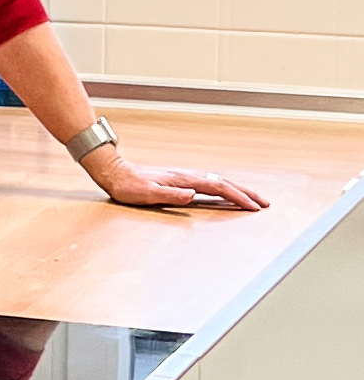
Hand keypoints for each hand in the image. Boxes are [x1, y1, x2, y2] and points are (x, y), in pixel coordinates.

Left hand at [85, 152, 267, 212]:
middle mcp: (188, 177)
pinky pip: (209, 185)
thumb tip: (193, 195)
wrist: (114, 172)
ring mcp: (185, 178)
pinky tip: (226, 194)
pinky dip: (224, 189)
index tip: (254, 207)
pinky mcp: (180, 181)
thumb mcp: (145, 194)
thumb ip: (169, 195)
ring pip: (218, 182)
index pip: (218, 188)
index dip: (237, 198)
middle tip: (265, 204)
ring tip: (253, 199)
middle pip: (224, 183)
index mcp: (184, 181)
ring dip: (238, 190)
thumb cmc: (128, 186)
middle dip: (246, 193)